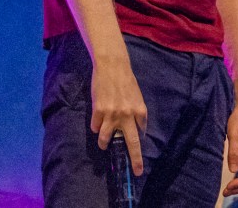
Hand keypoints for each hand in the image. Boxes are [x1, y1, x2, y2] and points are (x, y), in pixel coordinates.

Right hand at [89, 60, 147, 174]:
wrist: (112, 66)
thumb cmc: (125, 79)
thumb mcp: (136, 95)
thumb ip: (136, 111)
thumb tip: (137, 127)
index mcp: (139, 110)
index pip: (141, 132)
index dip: (137, 137)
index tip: (136, 146)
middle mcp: (127, 115)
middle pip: (132, 143)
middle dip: (135, 159)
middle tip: (137, 171)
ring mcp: (112, 114)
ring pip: (106, 139)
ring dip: (104, 143)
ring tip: (103, 143)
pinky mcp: (98, 111)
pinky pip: (96, 127)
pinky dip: (96, 126)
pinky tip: (97, 119)